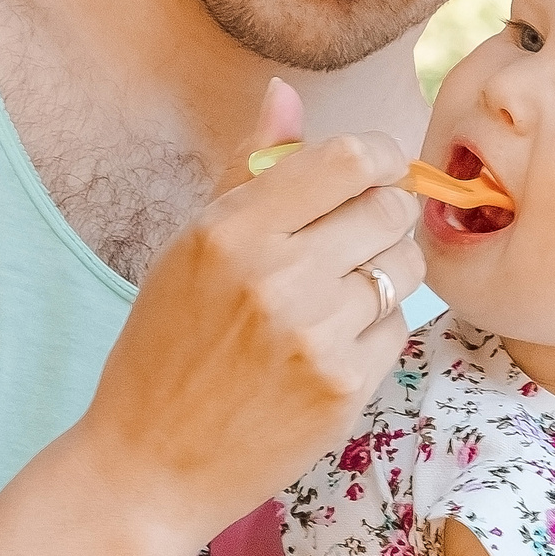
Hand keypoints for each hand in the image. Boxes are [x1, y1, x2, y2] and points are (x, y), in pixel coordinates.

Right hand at [72, 80, 421, 542]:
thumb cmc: (164, 347)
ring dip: (385, 272)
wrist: (150, 463)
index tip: (377, 169)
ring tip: (339, 294)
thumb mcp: (187, 247)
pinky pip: (398, 329)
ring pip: (404, 269)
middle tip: (351, 239)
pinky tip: (331, 345)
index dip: (381, 155)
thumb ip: (245, 168)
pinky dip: (375, 330)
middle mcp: (278, 276)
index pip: (349, 159)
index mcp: (231, 229)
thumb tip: (285, 93)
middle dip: (381, 215)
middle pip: (389, 208)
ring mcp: (316, 335)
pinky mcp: (345, 388)